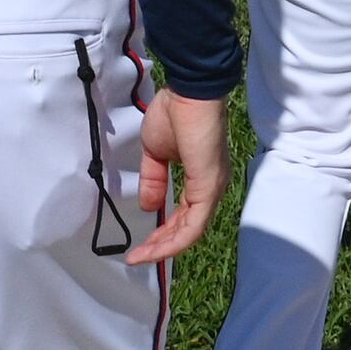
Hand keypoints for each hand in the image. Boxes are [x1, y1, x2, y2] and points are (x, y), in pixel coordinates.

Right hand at [129, 85, 227, 264]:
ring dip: (164, 248)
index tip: (140, 246)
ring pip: (191, 232)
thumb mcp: (156, 154)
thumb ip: (153, 180)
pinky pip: (194, 224)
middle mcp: (211, 188)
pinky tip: (155, 248)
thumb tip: (149, 207)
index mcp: (201, 179)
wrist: (188, 93)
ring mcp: (212, 188)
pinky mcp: (208, 187)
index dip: (163, 233)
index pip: (185, 216)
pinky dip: (174, 240)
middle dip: (161, 245)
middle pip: (188, 229)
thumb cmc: (174, 114)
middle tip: (138, 256)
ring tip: (141, 257)